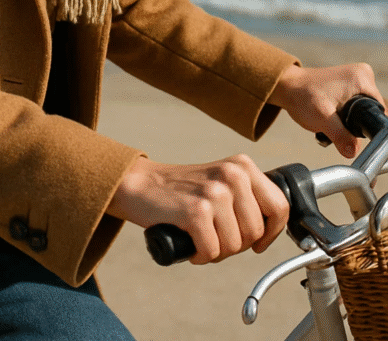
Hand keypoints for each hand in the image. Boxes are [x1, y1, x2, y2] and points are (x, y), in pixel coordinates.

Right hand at [106, 154, 288, 264]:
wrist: (141, 185)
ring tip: (201, 235)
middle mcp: (232, 174)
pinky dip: (200, 255)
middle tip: (215, 234)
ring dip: (217, 250)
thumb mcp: (223, 182)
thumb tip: (274, 229)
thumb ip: (248, 197)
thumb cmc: (183, 191)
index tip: (258, 242)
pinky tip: (191, 242)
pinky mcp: (196, 211)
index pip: (280, 207)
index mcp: (243, 166)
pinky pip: (212, 251)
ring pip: (235, 245)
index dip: (271, 232)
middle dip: (237, 243)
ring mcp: (214, 192)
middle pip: (256, 232)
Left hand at [270, 63, 384, 158]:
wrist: (286, 87)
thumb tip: (353, 152)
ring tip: (332, 122)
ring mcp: (356, 78)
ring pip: (363, 111)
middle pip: (371, 112)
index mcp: (362, 79)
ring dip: (350, 122)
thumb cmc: (302, 96)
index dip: (368, 128)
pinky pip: (356, 106)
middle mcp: (363, 75)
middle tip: (337, 126)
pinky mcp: (349, 84)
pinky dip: (346, 115)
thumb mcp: (322, 119)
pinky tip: (332, 118)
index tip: (353, 135)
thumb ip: (341, 136)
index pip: (379, 112)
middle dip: (357, 125)